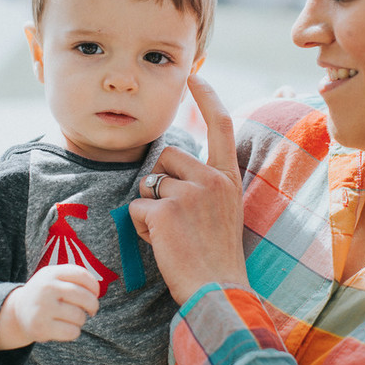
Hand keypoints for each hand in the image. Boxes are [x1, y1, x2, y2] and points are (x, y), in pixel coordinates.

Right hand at [0, 264, 99, 349]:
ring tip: (72, 318)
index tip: (96, 293)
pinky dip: (74, 332)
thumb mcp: (55, 277)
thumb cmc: (45, 293)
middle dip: (93, 305)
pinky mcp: (41, 328)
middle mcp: (46, 288)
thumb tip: (96, 292)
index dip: (94, 286)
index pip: (82, 275)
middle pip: (84, 297)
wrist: (17, 311)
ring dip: (81, 319)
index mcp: (51, 273)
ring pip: (79, 316)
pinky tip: (65, 328)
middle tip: (92, 310)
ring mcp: (42, 308)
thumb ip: (75, 278)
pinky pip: (72, 332)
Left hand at [129, 74, 247, 305]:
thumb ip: (204, 184)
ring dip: (149, 207)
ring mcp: (191, 192)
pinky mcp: (167, 209)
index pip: (221, 125)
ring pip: (148, 181)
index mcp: (228, 178)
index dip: (208, 98)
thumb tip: (168, 167)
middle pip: (167, 155)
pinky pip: (135, 207)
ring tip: (171, 233)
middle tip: (176, 218)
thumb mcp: (222, 211)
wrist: (217, 288)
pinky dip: (141, 227)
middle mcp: (213, 179)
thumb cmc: (214, 255)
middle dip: (159, 181)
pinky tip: (162, 243)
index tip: (197, 76)